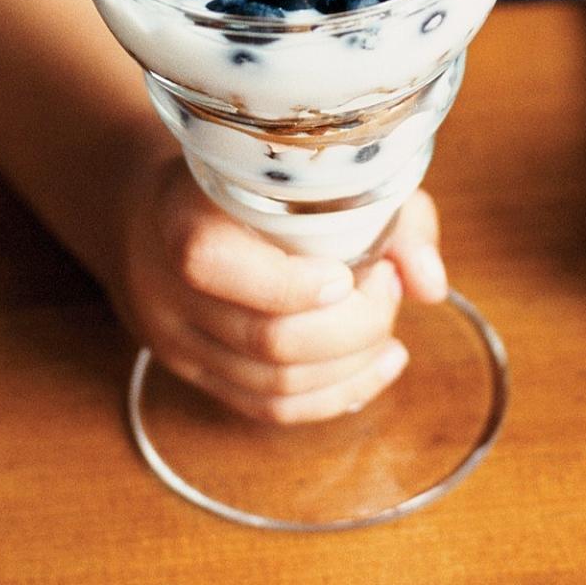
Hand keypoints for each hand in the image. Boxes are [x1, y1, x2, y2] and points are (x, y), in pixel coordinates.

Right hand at [108, 157, 446, 423]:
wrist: (156, 211)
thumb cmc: (253, 184)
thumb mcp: (322, 175)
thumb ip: (388, 216)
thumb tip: (430, 285)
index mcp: (179, 215)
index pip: (213, 264)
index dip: (294, 283)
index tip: (354, 270)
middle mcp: (164, 286)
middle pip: (268, 340)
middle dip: (355, 328)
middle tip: (387, 291)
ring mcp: (174, 339)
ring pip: (272, 388)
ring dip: (351, 368)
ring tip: (385, 330)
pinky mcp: (191, 372)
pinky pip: (264, 409)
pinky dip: (332, 398)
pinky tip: (374, 369)